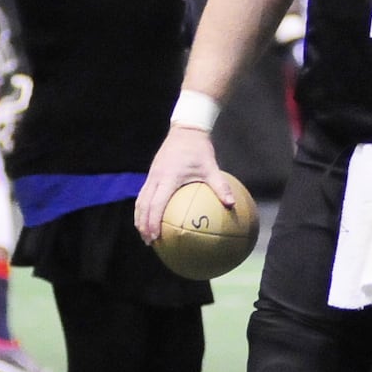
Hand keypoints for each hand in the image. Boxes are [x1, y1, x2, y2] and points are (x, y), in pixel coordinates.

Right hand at [133, 127, 230, 242]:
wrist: (186, 130)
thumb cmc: (199, 149)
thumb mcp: (211, 167)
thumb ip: (220, 186)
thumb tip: (232, 204)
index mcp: (169, 177)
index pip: (156, 204)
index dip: (153, 222)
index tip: (155, 237)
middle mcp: (156, 177)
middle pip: (143, 206)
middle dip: (143, 225)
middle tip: (149, 242)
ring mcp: (152, 175)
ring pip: (140, 201)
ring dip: (140, 218)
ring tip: (145, 234)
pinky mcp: (152, 173)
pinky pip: (143, 194)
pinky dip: (144, 208)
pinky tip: (151, 217)